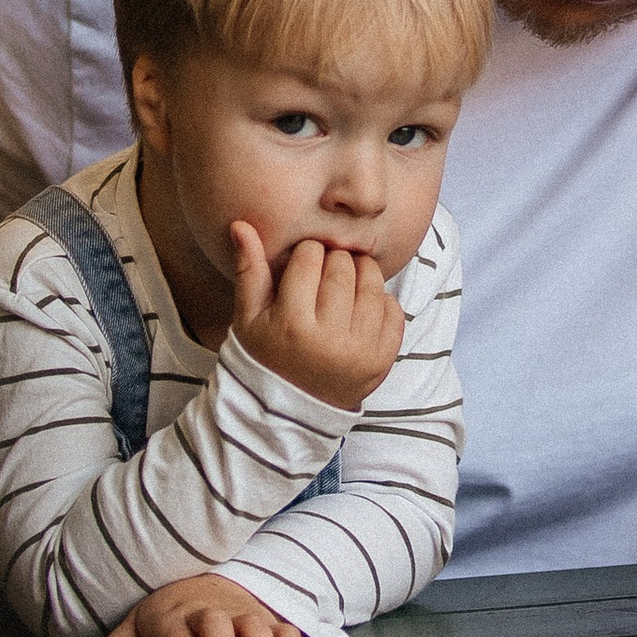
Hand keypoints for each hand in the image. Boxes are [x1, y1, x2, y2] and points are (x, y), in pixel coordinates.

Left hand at [99, 575, 306, 636]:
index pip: (177, 635)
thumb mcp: (134, 632)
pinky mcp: (266, 623)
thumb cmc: (165, 621)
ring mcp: (240, 616)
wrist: (199, 584)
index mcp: (173, 618)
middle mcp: (208, 613)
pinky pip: (285, 630)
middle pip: (216, 623)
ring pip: (255, 623)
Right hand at [230, 225, 404, 410]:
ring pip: (373, 284)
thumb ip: (249, 269)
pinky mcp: (381, 362)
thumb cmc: (265, 356)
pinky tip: (362, 307)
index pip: (310, 257)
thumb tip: (241, 225)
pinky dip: (382, 301)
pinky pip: (394, 312)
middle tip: (325, 270)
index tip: (302, 263)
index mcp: (292, 324)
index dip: (306, 252)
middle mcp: (329, 339)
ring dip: (361, 273)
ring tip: (345, 282)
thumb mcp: (248, 317)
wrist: (290, 412)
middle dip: (335, 258)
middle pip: (343, 267)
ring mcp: (359, 352)